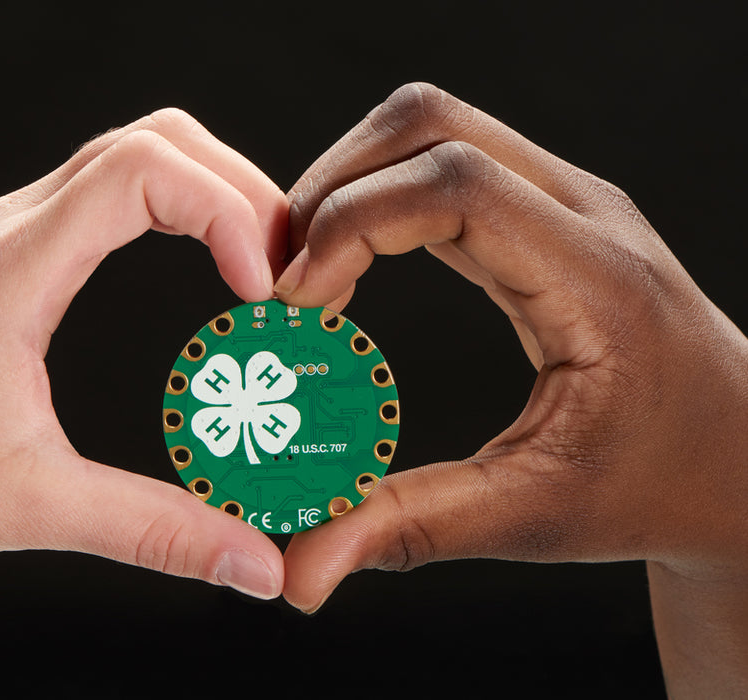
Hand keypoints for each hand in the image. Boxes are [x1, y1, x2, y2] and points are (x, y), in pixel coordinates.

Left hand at [0, 110, 288, 670]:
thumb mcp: (33, 508)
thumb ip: (155, 533)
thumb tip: (255, 563)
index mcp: (14, 271)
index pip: (140, 170)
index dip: (224, 210)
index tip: (260, 290)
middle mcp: (16, 230)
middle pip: (157, 141)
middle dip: (240, 192)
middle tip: (285, 274)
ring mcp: (16, 233)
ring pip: (138, 155)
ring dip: (214, 195)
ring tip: (261, 269)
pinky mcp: (21, 253)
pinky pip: (117, 192)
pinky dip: (181, 211)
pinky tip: (207, 271)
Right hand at [275, 83, 747, 694]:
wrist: (736, 461)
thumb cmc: (657, 486)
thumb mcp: (534, 516)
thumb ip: (411, 528)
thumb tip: (302, 570)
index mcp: (595, 278)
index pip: (454, 188)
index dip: (349, 226)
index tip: (297, 303)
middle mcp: (585, 214)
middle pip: (430, 125)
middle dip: (333, 186)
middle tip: (283, 273)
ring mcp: (570, 203)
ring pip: (434, 130)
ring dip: (353, 184)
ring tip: (308, 267)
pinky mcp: (550, 215)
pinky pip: (449, 166)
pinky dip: (382, 199)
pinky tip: (354, 263)